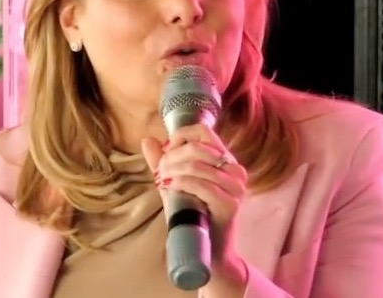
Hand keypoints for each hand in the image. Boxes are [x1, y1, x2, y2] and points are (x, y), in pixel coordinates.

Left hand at [141, 124, 248, 292]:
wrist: (208, 250)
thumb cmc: (192, 215)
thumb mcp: (174, 183)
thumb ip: (162, 162)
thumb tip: (147, 140)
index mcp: (225, 161)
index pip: (204, 132)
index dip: (181, 136)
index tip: (165, 151)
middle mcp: (235, 171)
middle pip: (197, 148)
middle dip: (170, 158)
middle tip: (159, 172)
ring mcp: (235, 187)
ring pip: (197, 165)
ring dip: (172, 171)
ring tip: (162, 181)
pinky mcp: (230, 204)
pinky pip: (201, 185)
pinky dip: (180, 183)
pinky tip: (168, 187)